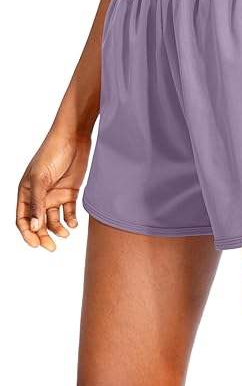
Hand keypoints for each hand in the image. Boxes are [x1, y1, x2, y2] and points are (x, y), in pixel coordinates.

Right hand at [16, 131, 90, 250]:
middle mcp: (39, 196)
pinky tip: (74, 224)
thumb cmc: (52, 153)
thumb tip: (33, 227)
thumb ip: (37, 203)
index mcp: (26, 192)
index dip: (27, 234)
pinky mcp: (70, 191)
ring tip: (66, 233)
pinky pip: (69, 211)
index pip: (22, 219)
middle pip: (38, 223)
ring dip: (58, 229)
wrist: (74, 138)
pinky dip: (71, 219)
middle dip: (43, 236)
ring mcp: (55, 194)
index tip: (36, 244)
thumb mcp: (41, 178)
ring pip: (54, 219)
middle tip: (52, 247)